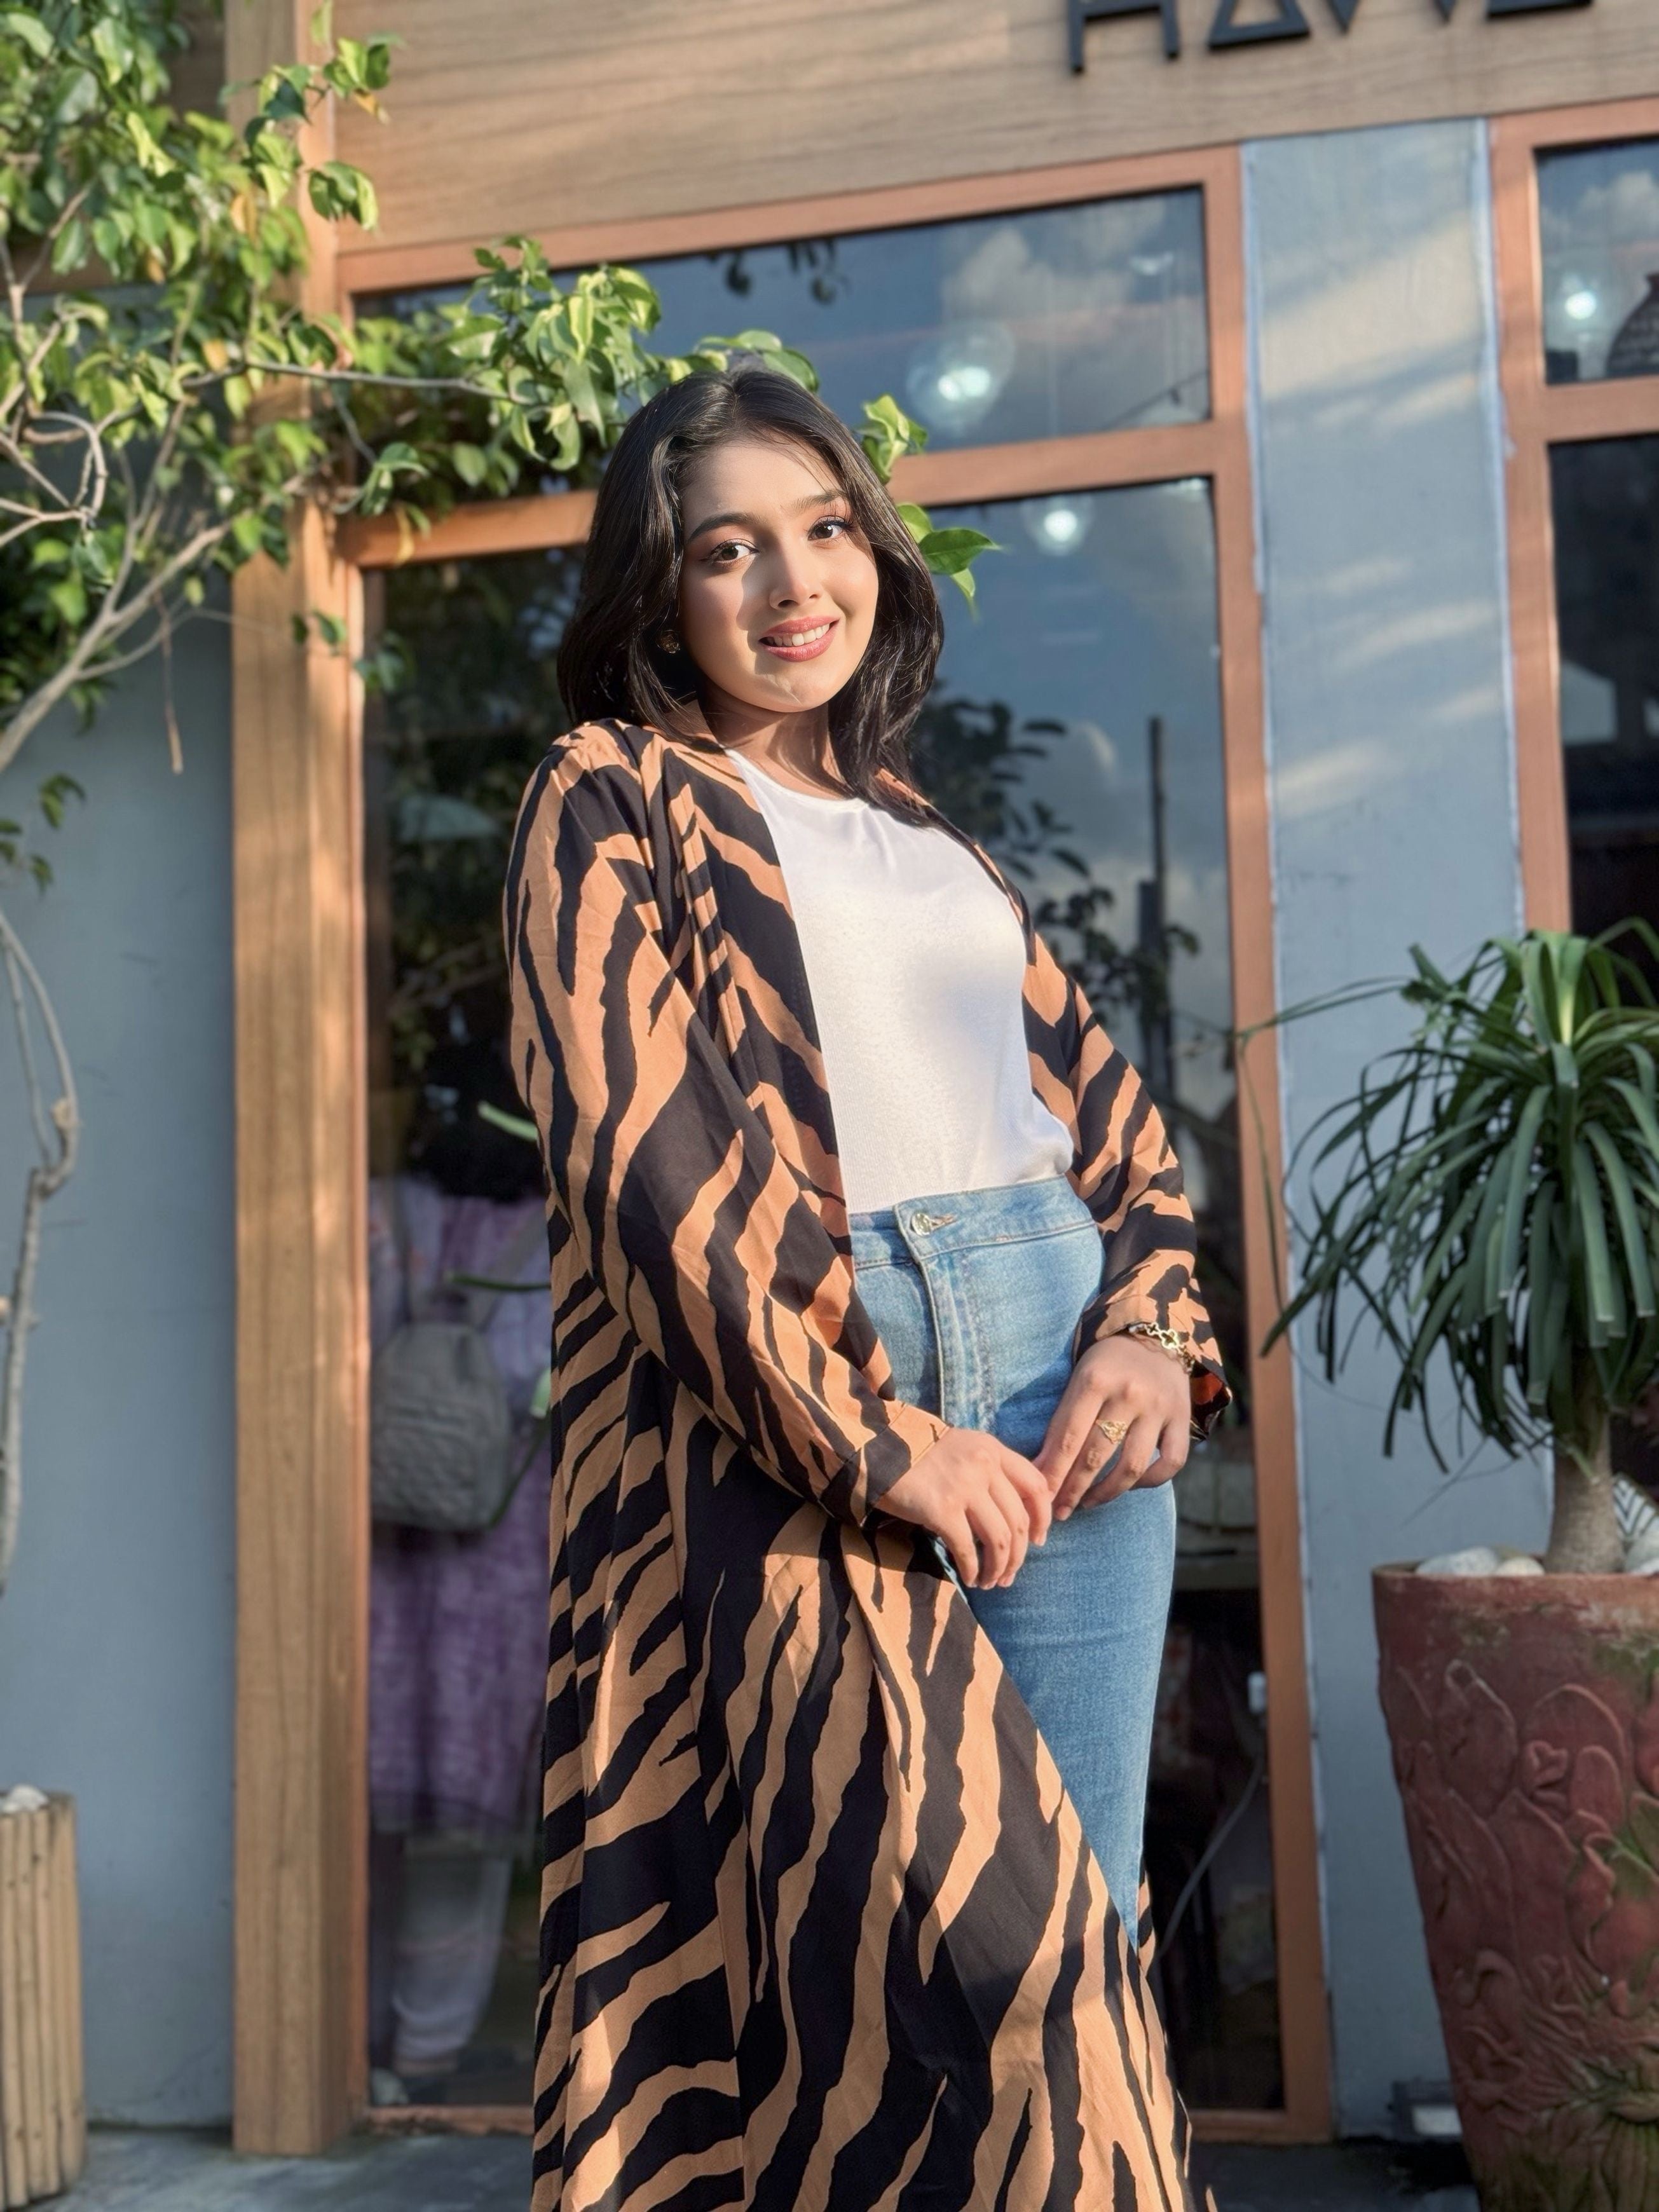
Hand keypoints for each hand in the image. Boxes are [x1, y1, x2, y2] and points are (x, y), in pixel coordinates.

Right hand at [880, 1427, 1051, 1588]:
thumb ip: (986, 1470)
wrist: (874, 1447)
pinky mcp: (941, 1509)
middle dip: (1018, 1556)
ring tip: (989, 1582)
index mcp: (992, 1449)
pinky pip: (968, 1549)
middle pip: (1019, 1521)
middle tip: (1008, 1575)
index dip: (1043, 1518)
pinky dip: (972, 1569)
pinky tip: (969, 1578)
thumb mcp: (960, 1448)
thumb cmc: (916, 1452)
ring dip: (998, 1567)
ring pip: (1000, 1540)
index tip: (1038, 1541)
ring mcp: (964, 1487)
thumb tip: (1007, 1513)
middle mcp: (984, 1466)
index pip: (1036, 1485)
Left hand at [1034, 1334, 1191, 1519]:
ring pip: (1132, 1466)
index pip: (1068, 1438)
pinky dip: (1149, 1481)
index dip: (1053, 1473)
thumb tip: (1039, 1469)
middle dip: (1073, 1490)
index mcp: (1094, 1379)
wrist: (1153, 1334)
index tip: (1040, 1498)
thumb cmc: (1105, 1363)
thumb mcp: (1078, 1378)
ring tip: (1087, 1503)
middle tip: (1059, 1511)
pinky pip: (1170, 1463)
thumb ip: (1061, 1421)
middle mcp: (1129, 1393)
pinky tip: (1129, 1486)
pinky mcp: (1183, 1418)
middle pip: (1096, 1456)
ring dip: (1106, 1493)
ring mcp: (1158, 1408)